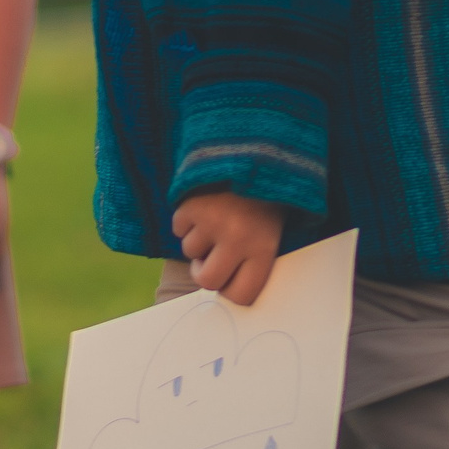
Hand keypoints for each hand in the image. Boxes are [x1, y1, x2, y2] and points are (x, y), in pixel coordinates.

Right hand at [173, 190, 286, 304]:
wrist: (255, 152)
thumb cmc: (263, 198)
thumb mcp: (271, 231)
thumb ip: (252, 261)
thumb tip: (224, 289)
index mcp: (264, 249)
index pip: (241, 296)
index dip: (230, 291)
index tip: (228, 280)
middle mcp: (238, 239)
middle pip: (208, 281)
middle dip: (205, 273)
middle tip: (210, 258)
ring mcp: (213, 221)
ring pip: (189, 252)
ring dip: (197, 239)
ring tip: (214, 219)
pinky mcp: (192, 204)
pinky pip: (177, 228)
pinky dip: (186, 220)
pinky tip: (202, 206)